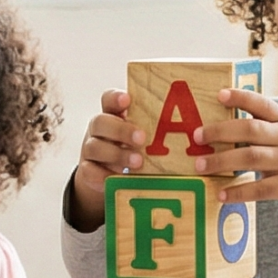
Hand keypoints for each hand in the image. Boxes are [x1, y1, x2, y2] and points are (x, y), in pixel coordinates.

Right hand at [68, 89, 144, 228]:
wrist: (107, 173)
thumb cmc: (134, 148)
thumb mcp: (144, 135)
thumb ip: (156, 128)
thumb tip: (190, 127)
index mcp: (113, 114)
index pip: (109, 99)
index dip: (116, 98)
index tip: (128, 100)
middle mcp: (99, 129)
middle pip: (101, 122)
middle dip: (122, 130)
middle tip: (142, 138)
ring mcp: (90, 149)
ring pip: (95, 147)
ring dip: (117, 154)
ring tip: (138, 163)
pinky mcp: (87, 170)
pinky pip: (89, 171)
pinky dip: (103, 175)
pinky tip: (117, 179)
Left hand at [201, 89, 277, 230]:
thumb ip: (269, 130)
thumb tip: (229, 131)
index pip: (261, 104)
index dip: (240, 97)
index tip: (218, 94)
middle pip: (250, 129)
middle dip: (220, 131)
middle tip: (197, 136)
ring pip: (250, 157)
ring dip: (221, 161)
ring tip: (200, 166)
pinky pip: (260, 189)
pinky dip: (238, 193)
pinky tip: (222, 195)